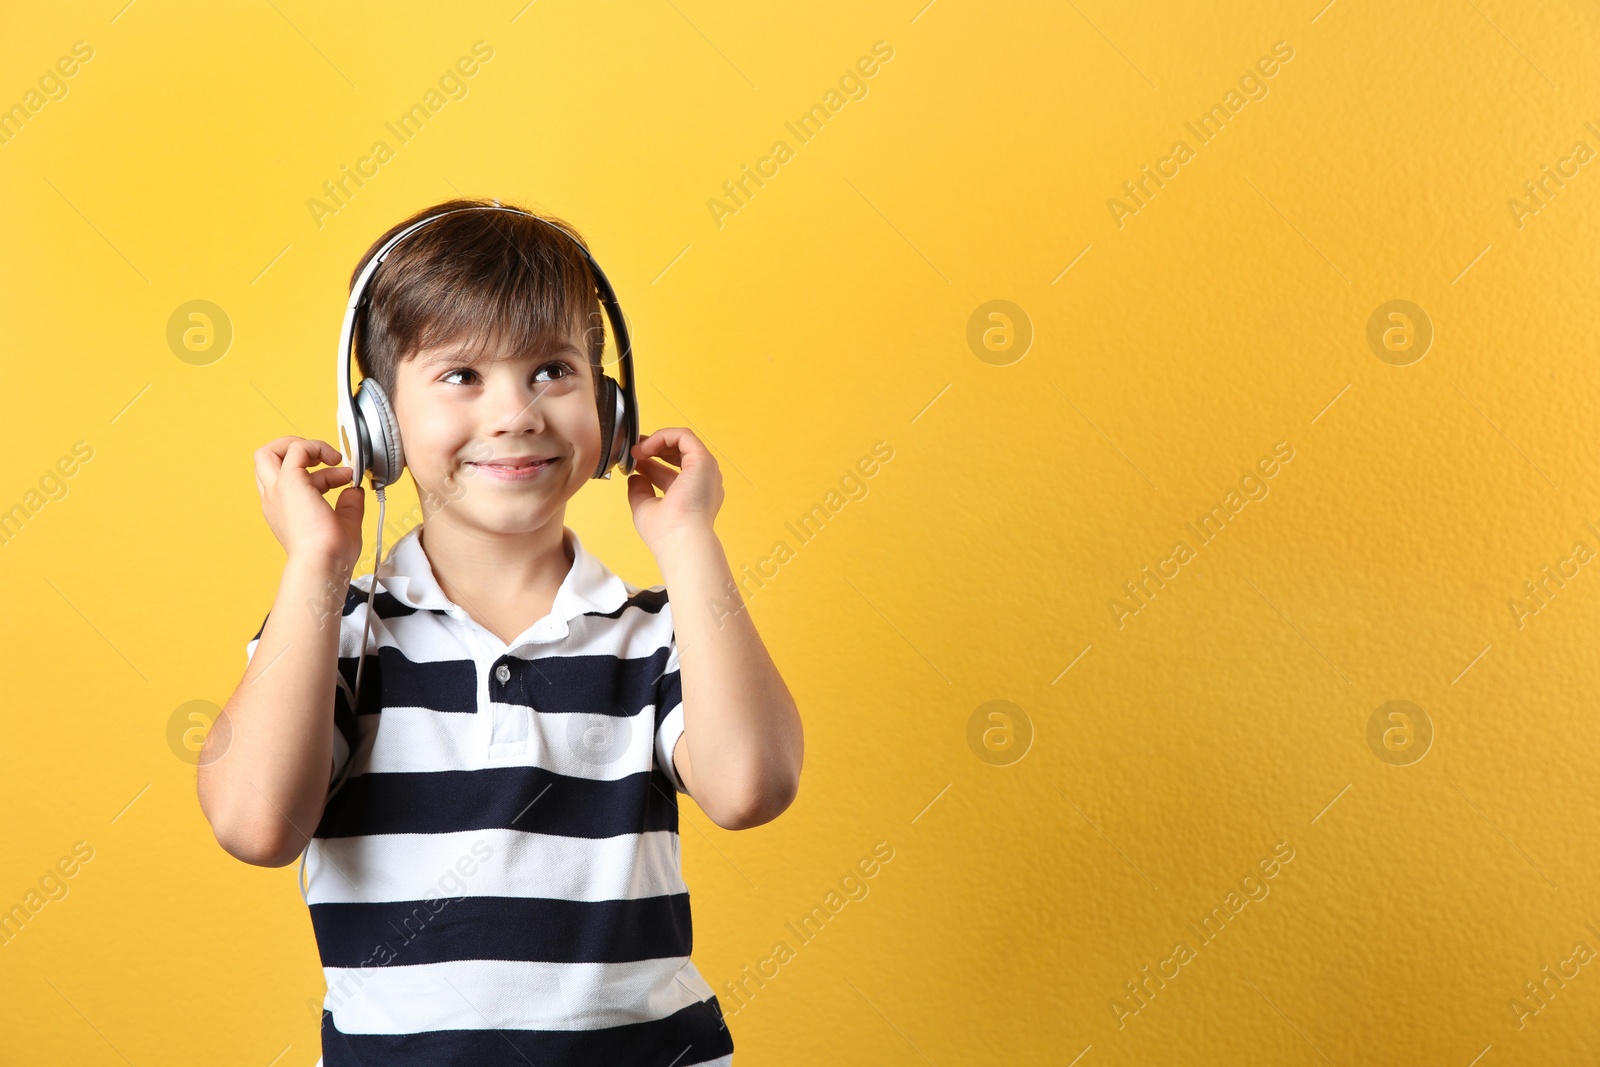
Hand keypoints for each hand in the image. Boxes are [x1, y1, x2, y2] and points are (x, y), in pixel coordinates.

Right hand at [253, 437, 363, 571]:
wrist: (323, 561)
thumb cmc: (331, 553)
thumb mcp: (344, 523)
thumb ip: (348, 505)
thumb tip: (355, 490)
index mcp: (284, 510)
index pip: (288, 480)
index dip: (318, 474)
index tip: (343, 480)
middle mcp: (274, 499)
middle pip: (264, 462)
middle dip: (293, 450)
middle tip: (324, 459)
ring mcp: (278, 489)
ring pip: (268, 452)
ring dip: (300, 445)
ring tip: (331, 457)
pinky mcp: (289, 481)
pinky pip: (296, 448)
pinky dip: (316, 447)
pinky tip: (335, 459)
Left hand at [626, 428, 722, 556]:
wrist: (680, 539)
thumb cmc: (666, 532)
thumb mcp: (645, 509)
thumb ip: (640, 492)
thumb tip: (635, 477)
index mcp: (693, 495)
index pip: (671, 472)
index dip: (650, 464)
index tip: (633, 463)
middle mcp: (703, 482)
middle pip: (678, 454)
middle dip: (654, 449)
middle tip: (634, 451)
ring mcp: (705, 470)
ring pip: (682, 442)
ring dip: (657, 441)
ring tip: (638, 449)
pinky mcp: (703, 460)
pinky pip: (684, 436)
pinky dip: (663, 436)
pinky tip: (646, 447)